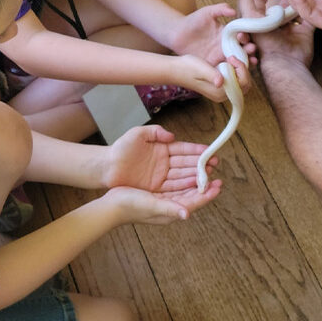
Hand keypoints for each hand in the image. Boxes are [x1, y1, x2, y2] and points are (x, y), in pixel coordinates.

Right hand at [102, 182, 221, 224]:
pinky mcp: (157, 195)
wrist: (111, 206)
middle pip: (192, 196)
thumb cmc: (130, 206)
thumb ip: (169, 208)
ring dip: (196, 182)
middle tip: (217, 175)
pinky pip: (175, 187)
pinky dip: (184, 180)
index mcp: (170, 211)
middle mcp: (170, 207)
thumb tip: (187, 214)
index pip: (194, 203)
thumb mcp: (151, 205)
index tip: (219, 185)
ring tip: (206, 172)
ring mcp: (164, 201)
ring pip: (185, 190)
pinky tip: (187, 174)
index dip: (207, 194)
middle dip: (205, 187)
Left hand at [103, 124, 218, 191]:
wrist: (106, 167)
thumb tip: (172, 136)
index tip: (209, 151)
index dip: (196, 150)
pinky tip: (196, 187)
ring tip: (210, 177)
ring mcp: (161, 176)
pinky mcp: (156, 188)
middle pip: (186, 164)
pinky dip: (185, 187)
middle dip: (201, 164)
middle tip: (215, 164)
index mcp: (162, 148)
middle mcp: (164, 163)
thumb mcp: (137, 134)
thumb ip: (155, 132)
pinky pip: (173, 187)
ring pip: (182, 176)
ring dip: (196, 176)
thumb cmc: (120, 148)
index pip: (183, 149)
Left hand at [169, 3, 255, 65]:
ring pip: (235, 61)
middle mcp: (225, 45)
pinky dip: (230, 72)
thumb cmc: (193, 20)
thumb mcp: (207, 12)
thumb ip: (220, 9)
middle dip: (249, 50)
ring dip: (244, 62)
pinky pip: (223, 70)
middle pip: (241, 49)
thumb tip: (233, 11)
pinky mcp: (212, 64)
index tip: (244, 37)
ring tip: (250, 62)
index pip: (241, 35)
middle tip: (252, 50)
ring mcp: (219, 56)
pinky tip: (235, 72)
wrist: (176, 33)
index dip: (245, 36)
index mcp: (227, 33)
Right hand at [172, 54, 250, 101]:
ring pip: (241, 82)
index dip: (241, 68)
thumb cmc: (187, 67)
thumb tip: (220, 82)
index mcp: (220, 93)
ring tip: (231, 58)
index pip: (243, 83)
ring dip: (241, 69)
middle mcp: (223, 95)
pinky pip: (235, 80)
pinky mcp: (220, 86)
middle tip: (232, 57)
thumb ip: (212, 74)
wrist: (176, 69)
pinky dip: (236, 70)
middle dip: (243, 69)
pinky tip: (229, 61)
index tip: (231, 57)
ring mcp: (222, 92)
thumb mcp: (201, 68)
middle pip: (245, 84)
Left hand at [236, 0, 313, 68]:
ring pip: (296, 6)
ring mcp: (290, 27)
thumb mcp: (249, 17)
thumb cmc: (263, 41)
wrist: (284, 62)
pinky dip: (312, 7)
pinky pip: (309, 16)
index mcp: (259, 19)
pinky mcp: (305, 32)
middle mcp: (274, 23)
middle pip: (280, 1)